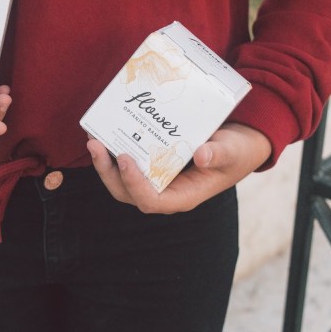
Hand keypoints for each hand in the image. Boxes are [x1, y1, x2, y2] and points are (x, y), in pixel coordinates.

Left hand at [87, 123, 271, 213]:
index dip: (134, 184)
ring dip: (104, 161)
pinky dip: (113, 150)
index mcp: (182, 196)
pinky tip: (104, 130)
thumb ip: (219, 154)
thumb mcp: (233, 151)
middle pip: (127, 192)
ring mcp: (155, 179)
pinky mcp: (151, 165)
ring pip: (121, 179)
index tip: (126, 158)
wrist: (238, 144)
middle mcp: (164, 191)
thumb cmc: (237, 152)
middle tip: (95, 144)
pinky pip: (127, 162)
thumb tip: (201, 156)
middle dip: (107, 172)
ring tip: (92, 137)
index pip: (150, 201)